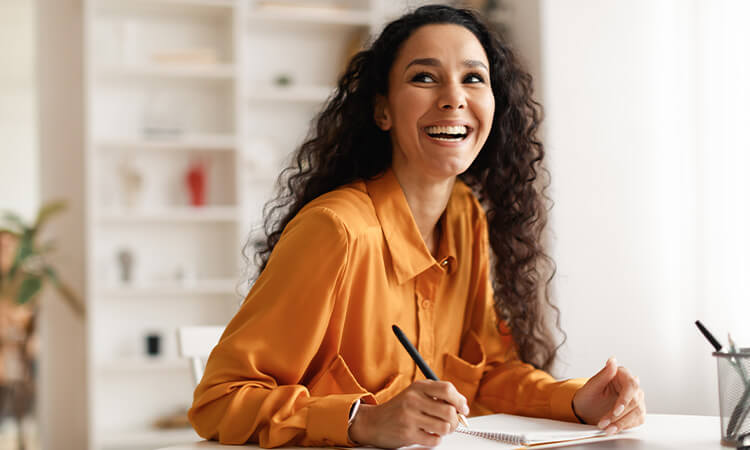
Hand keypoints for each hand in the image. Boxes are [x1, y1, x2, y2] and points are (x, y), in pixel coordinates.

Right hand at [348, 380, 469, 447]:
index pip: (447, 389)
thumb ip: (435, 395)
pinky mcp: (408, 434)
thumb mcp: (414, 394)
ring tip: (438, 429)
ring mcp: (410, 417)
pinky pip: (434, 440)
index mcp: (417, 387)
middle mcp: (413, 400)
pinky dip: (435, 440)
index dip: (460, 400)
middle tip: (452, 423)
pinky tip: (428, 435)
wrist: (372, 422)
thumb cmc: (398, 409)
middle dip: (455, 420)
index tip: (463, 408)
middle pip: (449, 410)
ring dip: (446, 431)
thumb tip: (462, 405)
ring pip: (444, 427)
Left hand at [572, 357, 645, 434]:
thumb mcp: (591, 385)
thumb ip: (604, 374)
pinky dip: (624, 427)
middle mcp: (631, 387)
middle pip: (634, 402)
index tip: (615, 411)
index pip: (631, 385)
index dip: (625, 400)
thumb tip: (612, 360)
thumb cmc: (588, 396)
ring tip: (607, 428)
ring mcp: (636, 399)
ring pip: (637, 413)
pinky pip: (636, 421)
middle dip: (618, 415)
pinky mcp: (636, 412)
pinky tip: (613, 429)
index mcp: (621, 375)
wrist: (586, 409)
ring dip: (621, 423)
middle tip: (604, 423)